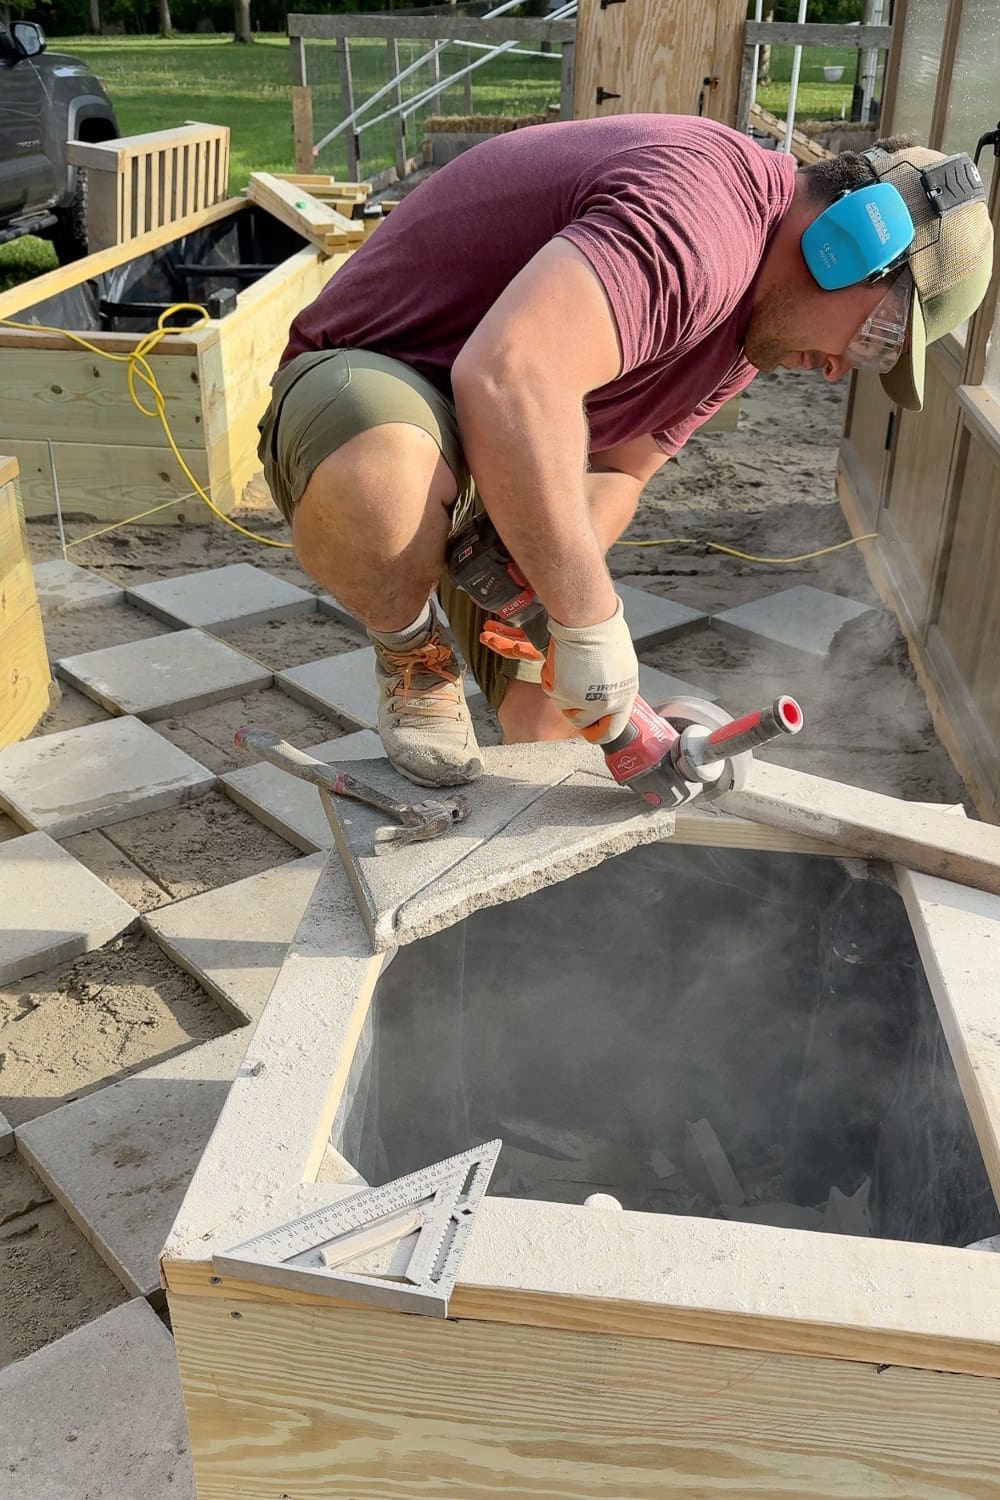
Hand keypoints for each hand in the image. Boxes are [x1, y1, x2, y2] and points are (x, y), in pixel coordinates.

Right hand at [541, 598, 638, 741]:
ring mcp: (584, 699)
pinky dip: (552, 677)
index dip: (598, 731)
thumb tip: (604, 700)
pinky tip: (561, 660)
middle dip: (574, 708)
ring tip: (569, 667)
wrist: (588, 621)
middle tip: (572, 688)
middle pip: (583, 722)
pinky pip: (552, 690)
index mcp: (624, 697)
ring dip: (563, 691)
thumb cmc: (605, 635)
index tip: (590, 728)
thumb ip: (613, 688)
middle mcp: (605, 703)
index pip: (612, 731)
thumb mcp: (621, 667)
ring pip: (565, 707)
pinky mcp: (564, 692)